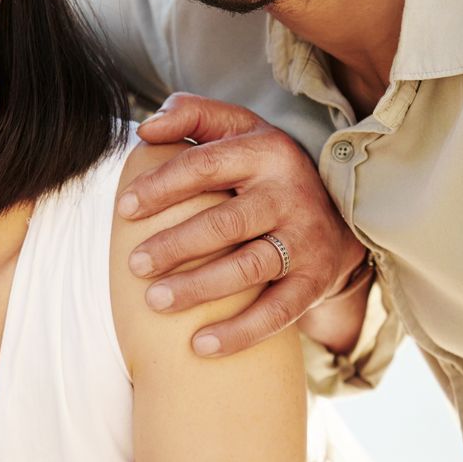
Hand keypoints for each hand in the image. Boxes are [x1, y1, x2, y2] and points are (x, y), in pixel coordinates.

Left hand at [124, 94, 366, 355]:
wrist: (338, 213)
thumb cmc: (262, 170)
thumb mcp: (237, 130)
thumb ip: (192, 116)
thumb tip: (146, 128)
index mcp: (266, 151)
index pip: (207, 166)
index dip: (162, 187)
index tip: (124, 209)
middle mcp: (290, 194)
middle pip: (225, 222)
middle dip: (175, 244)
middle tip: (134, 264)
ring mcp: (306, 239)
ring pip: (249, 267)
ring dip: (199, 287)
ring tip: (154, 301)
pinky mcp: (315, 280)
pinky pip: (278, 312)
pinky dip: (240, 332)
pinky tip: (199, 345)